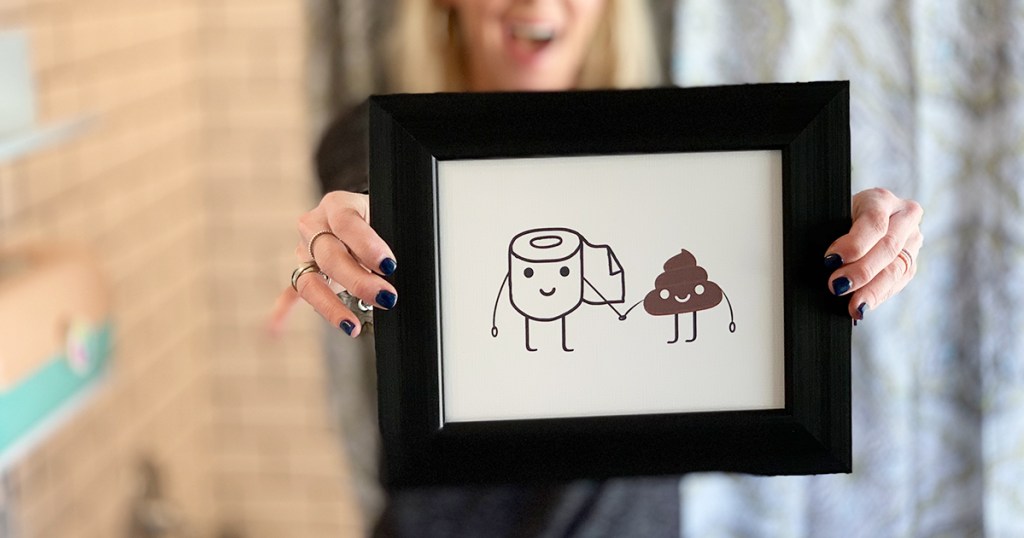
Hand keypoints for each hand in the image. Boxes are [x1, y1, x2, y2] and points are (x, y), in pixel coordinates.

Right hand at [268, 191, 396, 336]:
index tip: (389, 265)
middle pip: (329, 256)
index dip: (367, 245)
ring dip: (330, 305)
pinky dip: (285, 310)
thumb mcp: (383, 216)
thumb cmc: (375, 215)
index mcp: (337, 206)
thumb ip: (387, 236)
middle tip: (386, 297)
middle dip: (359, 280)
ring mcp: (305, 251)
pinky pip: (294, 291)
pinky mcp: (304, 271)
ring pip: (310, 280)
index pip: (347, 223)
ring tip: (351, 325)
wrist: (361, 215)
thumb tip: (391, 267)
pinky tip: (275, 328)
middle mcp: (315, 227)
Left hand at [823, 188, 922, 320]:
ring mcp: (912, 239)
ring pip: (896, 268)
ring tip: (854, 306)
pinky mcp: (911, 260)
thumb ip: (833, 234)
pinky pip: (898, 282)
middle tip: (837, 287)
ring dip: (872, 290)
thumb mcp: (834, 216)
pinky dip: (878, 295)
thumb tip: (827, 263)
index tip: (831, 260)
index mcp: (880, 199)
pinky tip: (863, 307)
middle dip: (861, 271)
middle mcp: (904, 215)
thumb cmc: (838, 217)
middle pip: (888, 247)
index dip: (854, 244)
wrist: (857, 219)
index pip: (873, 222)